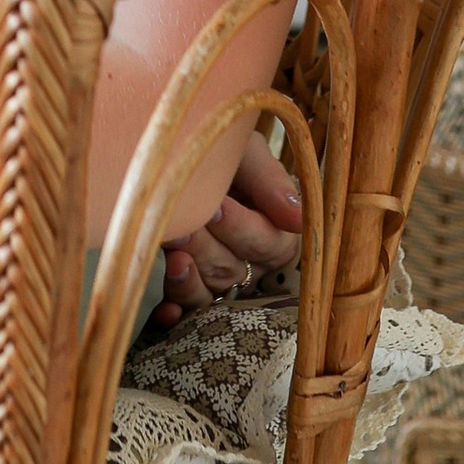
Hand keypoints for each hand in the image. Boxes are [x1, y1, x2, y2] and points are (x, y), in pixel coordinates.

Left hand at [154, 131, 305, 326]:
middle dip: (206, 247)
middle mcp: (247, 263)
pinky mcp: (182, 290)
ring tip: (173, 258)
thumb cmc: (217, 149)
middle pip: (233, 269)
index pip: (268, 243)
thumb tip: (298, 218)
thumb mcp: (244, 152)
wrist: (171, 152)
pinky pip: (182, 312)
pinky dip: (174, 314)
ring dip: (189, 281)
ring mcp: (214, 279)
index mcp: (273, 232)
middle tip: (182, 226)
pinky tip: (166, 312)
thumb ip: (268, 179)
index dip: (242, 228)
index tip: (217, 206)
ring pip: (208, 294)